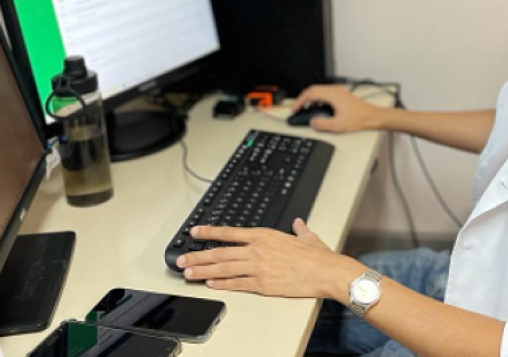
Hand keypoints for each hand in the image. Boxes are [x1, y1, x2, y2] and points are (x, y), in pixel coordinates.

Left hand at [175, 219, 365, 298]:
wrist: (326, 272)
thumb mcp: (307, 236)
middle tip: (182, 260)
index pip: (229, 232)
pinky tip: (210, 284)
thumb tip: (298, 223)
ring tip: (188, 273)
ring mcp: (258, 268)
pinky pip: (236, 284)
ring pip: (223, 268)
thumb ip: (299, 229)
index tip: (194, 232)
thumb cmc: (317, 256)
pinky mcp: (262, 285)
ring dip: (203, 271)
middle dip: (198, 256)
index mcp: (264, 235)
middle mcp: (257, 250)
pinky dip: (221, 284)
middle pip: (220, 252)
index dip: (209, 232)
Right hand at [292, 85, 385, 132]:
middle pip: (313, 90)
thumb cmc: (360, 119)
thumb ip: (322, 124)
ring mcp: (338, 91)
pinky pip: (325, 94)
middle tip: (297, 109)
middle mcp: (335, 90)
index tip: (295, 109)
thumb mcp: (338, 125)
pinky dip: (317, 99)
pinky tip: (317, 109)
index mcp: (333, 95)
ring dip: (310, 99)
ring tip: (305, 109)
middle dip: (302, 99)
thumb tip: (312, 122)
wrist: (373, 117)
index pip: (310, 94)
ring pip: (318, 91)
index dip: (299, 102)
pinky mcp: (341, 95)